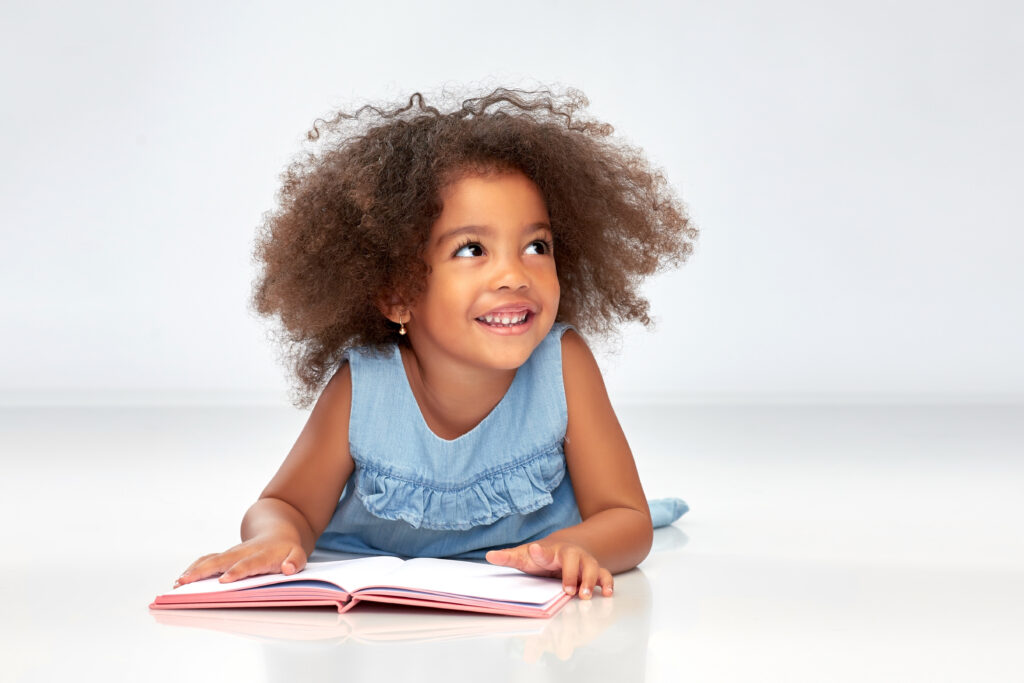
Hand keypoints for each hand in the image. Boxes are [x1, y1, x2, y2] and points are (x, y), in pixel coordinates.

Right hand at [174, 536, 306, 587]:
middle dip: (204, 571)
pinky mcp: (224, 557)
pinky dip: (194, 569)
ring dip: (194, 571)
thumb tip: (288, 568)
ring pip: (211, 560)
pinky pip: (207, 561)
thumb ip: (295, 561)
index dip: (237, 571)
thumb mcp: (298, 555)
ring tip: (178, 584)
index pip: (249, 563)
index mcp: (262, 554)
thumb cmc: (287, 549)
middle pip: (222, 560)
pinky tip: (181, 580)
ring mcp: (232, 553)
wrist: (277, 531)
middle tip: (186, 582)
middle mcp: (243, 552)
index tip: (224, 580)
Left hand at [485, 541, 612, 598]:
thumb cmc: (544, 556)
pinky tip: (606, 593)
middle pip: (572, 560)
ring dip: (589, 581)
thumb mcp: (527, 556)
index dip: (538, 552)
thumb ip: (510, 557)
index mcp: (551, 551)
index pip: (543, 551)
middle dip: (570, 575)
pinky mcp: (595, 571)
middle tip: (567, 591)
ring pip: (591, 568)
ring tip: (584, 596)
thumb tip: (490, 556)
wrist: (568, 547)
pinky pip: (604, 575)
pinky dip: (607, 583)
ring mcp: (584, 562)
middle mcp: (570, 555)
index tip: (533, 550)